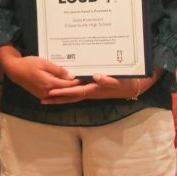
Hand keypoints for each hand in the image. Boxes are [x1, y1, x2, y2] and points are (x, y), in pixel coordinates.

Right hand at [0, 54, 78, 99]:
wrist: (15, 70)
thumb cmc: (29, 64)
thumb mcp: (44, 63)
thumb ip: (58, 70)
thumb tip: (71, 76)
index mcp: (50, 84)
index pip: (68, 85)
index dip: (78, 82)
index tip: (86, 77)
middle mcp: (48, 92)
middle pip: (66, 92)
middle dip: (75, 87)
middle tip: (85, 82)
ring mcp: (44, 95)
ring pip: (60, 94)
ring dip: (69, 89)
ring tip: (78, 83)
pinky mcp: (41, 94)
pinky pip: (54, 94)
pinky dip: (61, 90)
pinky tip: (66, 85)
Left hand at [42, 68, 160, 104]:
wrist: (134, 86)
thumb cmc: (127, 83)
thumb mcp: (120, 81)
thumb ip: (108, 80)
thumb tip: (95, 77)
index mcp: (94, 90)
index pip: (75, 92)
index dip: (63, 92)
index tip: (51, 92)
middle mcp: (90, 92)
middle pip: (70, 97)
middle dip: (56, 98)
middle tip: (42, 99)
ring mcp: (91, 91)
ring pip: (72, 95)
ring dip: (60, 96)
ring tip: (47, 95)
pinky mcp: (93, 88)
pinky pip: (78, 91)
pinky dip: (69, 91)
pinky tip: (62, 88)